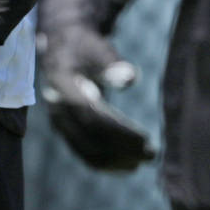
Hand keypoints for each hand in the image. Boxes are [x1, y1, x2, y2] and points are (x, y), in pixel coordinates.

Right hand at [39, 27, 154, 169]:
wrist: (62, 47)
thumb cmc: (84, 46)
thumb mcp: (97, 48)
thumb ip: (111, 62)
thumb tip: (128, 78)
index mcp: (61, 83)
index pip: (89, 115)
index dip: (118, 131)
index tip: (146, 138)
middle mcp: (56, 106)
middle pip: (89, 138)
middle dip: (122, 149)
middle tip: (152, 153)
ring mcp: (59, 120)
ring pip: (86, 151)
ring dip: (117, 160)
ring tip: (144, 159)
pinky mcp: (66, 130)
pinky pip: (85, 154)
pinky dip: (108, 163)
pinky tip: (130, 163)